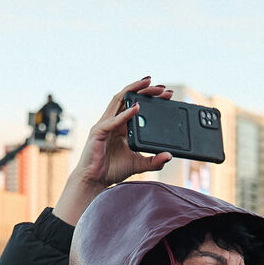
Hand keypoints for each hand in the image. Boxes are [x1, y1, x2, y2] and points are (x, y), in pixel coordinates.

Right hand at [52, 76, 173, 225]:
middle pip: (129, 98)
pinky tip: (137, 108)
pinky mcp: (98, 132)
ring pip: (119, 100)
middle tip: (162, 87)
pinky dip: (125, 114)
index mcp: (122, 126)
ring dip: (134, 90)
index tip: (166, 94)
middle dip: (145, 90)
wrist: (95, 180)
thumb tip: (169, 156)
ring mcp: (105, 124)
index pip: (136, 104)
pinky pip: (113, 120)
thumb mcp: (138, 164)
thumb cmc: (112, 170)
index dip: (149, 97)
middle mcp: (113, 121)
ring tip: (148, 84)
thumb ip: (154, 161)